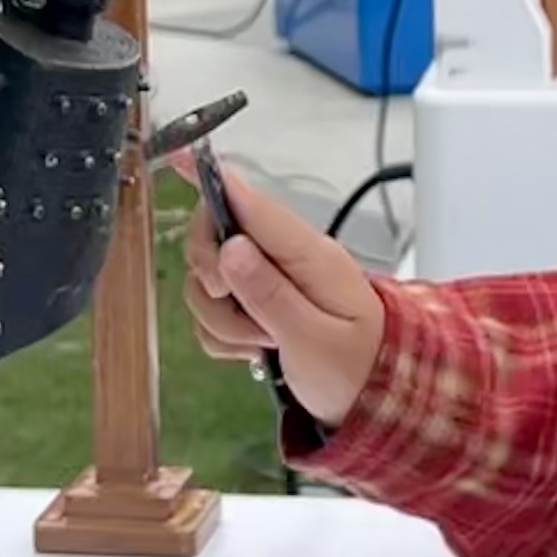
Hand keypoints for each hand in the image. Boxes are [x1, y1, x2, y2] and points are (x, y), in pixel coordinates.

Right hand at [175, 156, 388, 425]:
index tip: (178, 156)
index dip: (211, 179)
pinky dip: (225, 336)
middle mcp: (285, 258)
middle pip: (216, 237)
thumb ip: (270, 293)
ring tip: (263, 342)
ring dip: (223, 319)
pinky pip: (216, 311)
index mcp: (307, 254)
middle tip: (240, 313)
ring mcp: (270, 281)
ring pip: (209, 281)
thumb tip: (231, 248)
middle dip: (211, 278)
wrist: (379, 400)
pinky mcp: (258, 305)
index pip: (251, 203)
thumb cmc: (359, 367)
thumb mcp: (314, 339)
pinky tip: (255, 350)